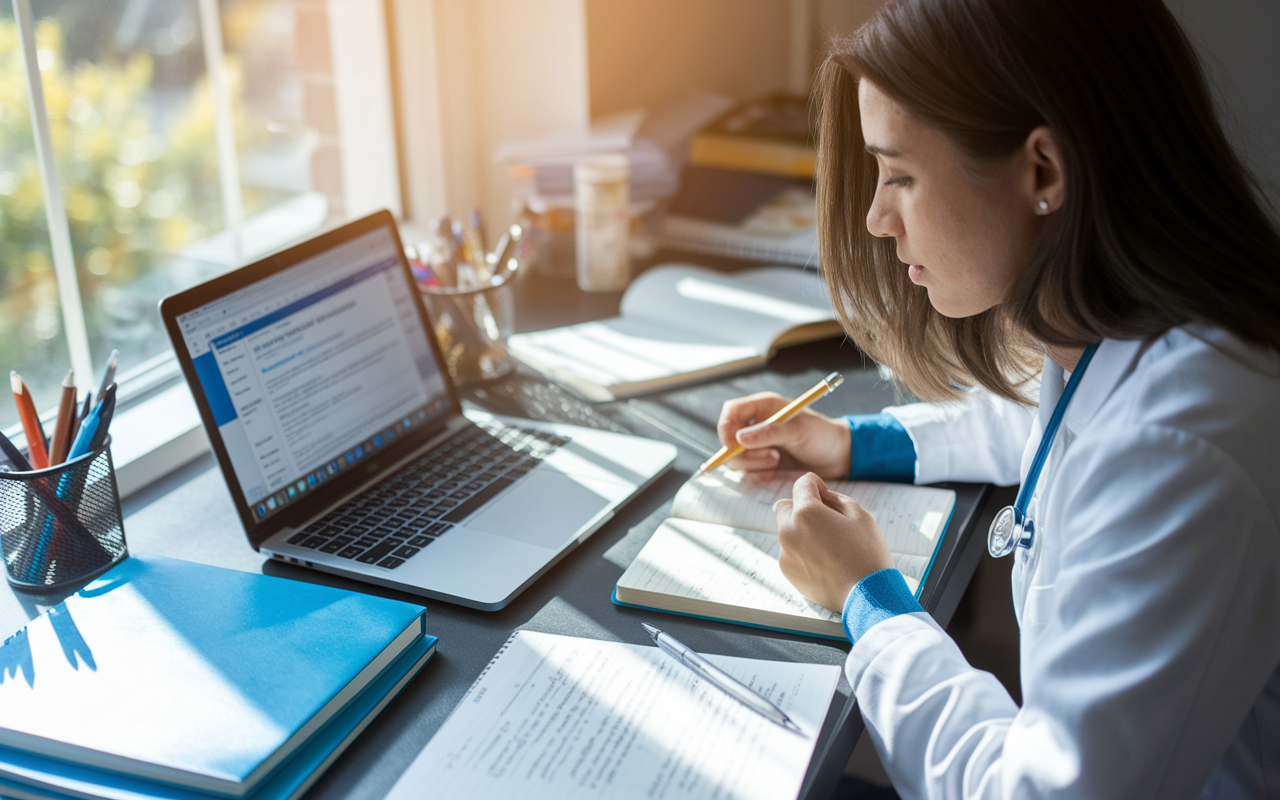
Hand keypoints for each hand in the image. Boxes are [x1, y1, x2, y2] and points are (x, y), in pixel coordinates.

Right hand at [715, 392, 850, 478]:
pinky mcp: (762, 464)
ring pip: (735, 458)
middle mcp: (756, 425)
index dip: (726, 429)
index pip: (731, 412)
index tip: (735, 446)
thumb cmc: (821, 435)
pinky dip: (757, 475)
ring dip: (753, 464)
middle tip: (772, 457)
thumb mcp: (798, 430)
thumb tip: (739, 438)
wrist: (837, 457)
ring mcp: (757, 445)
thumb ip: (769, 432)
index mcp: (763, 407)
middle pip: (728, 438)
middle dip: (744, 452)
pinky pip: (746, 473)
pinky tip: (774, 472)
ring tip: (777, 461)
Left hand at [774, 473, 894, 612]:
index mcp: (806, 513)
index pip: (802, 484)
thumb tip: (819, 494)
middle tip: (825, 520)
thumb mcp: (859, 515)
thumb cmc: (867, 553)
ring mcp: (785, 553)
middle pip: (785, 506)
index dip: (816, 485)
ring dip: (802, 530)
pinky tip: (825, 562)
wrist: (868, 596)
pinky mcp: (787, 571)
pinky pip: (790, 551)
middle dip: (801, 507)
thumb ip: (834, 498)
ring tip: (829, 546)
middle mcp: (788, 531)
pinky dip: (802, 551)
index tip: (825, 494)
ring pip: (787, 530)